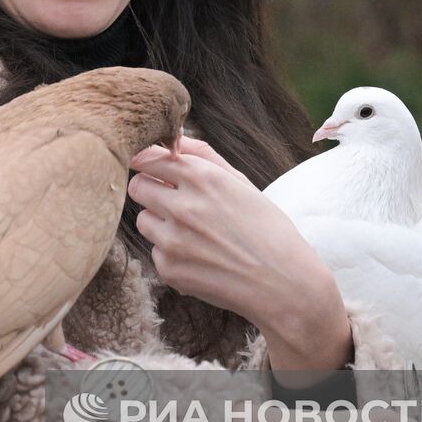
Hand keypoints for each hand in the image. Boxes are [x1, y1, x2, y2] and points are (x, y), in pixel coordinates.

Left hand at [128, 136, 350, 368]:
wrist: (284, 284)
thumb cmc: (268, 229)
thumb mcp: (241, 183)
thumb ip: (203, 155)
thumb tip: (175, 137)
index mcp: (201, 177)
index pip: (147, 158)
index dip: (148, 163)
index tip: (152, 169)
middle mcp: (182, 205)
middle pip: (137, 186)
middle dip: (150, 190)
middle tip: (174, 201)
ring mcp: (173, 240)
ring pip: (143, 220)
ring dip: (160, 223)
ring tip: (194, 232)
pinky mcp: (169, 269)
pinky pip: (155, 251)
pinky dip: (171, 253)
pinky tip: (201, 257)